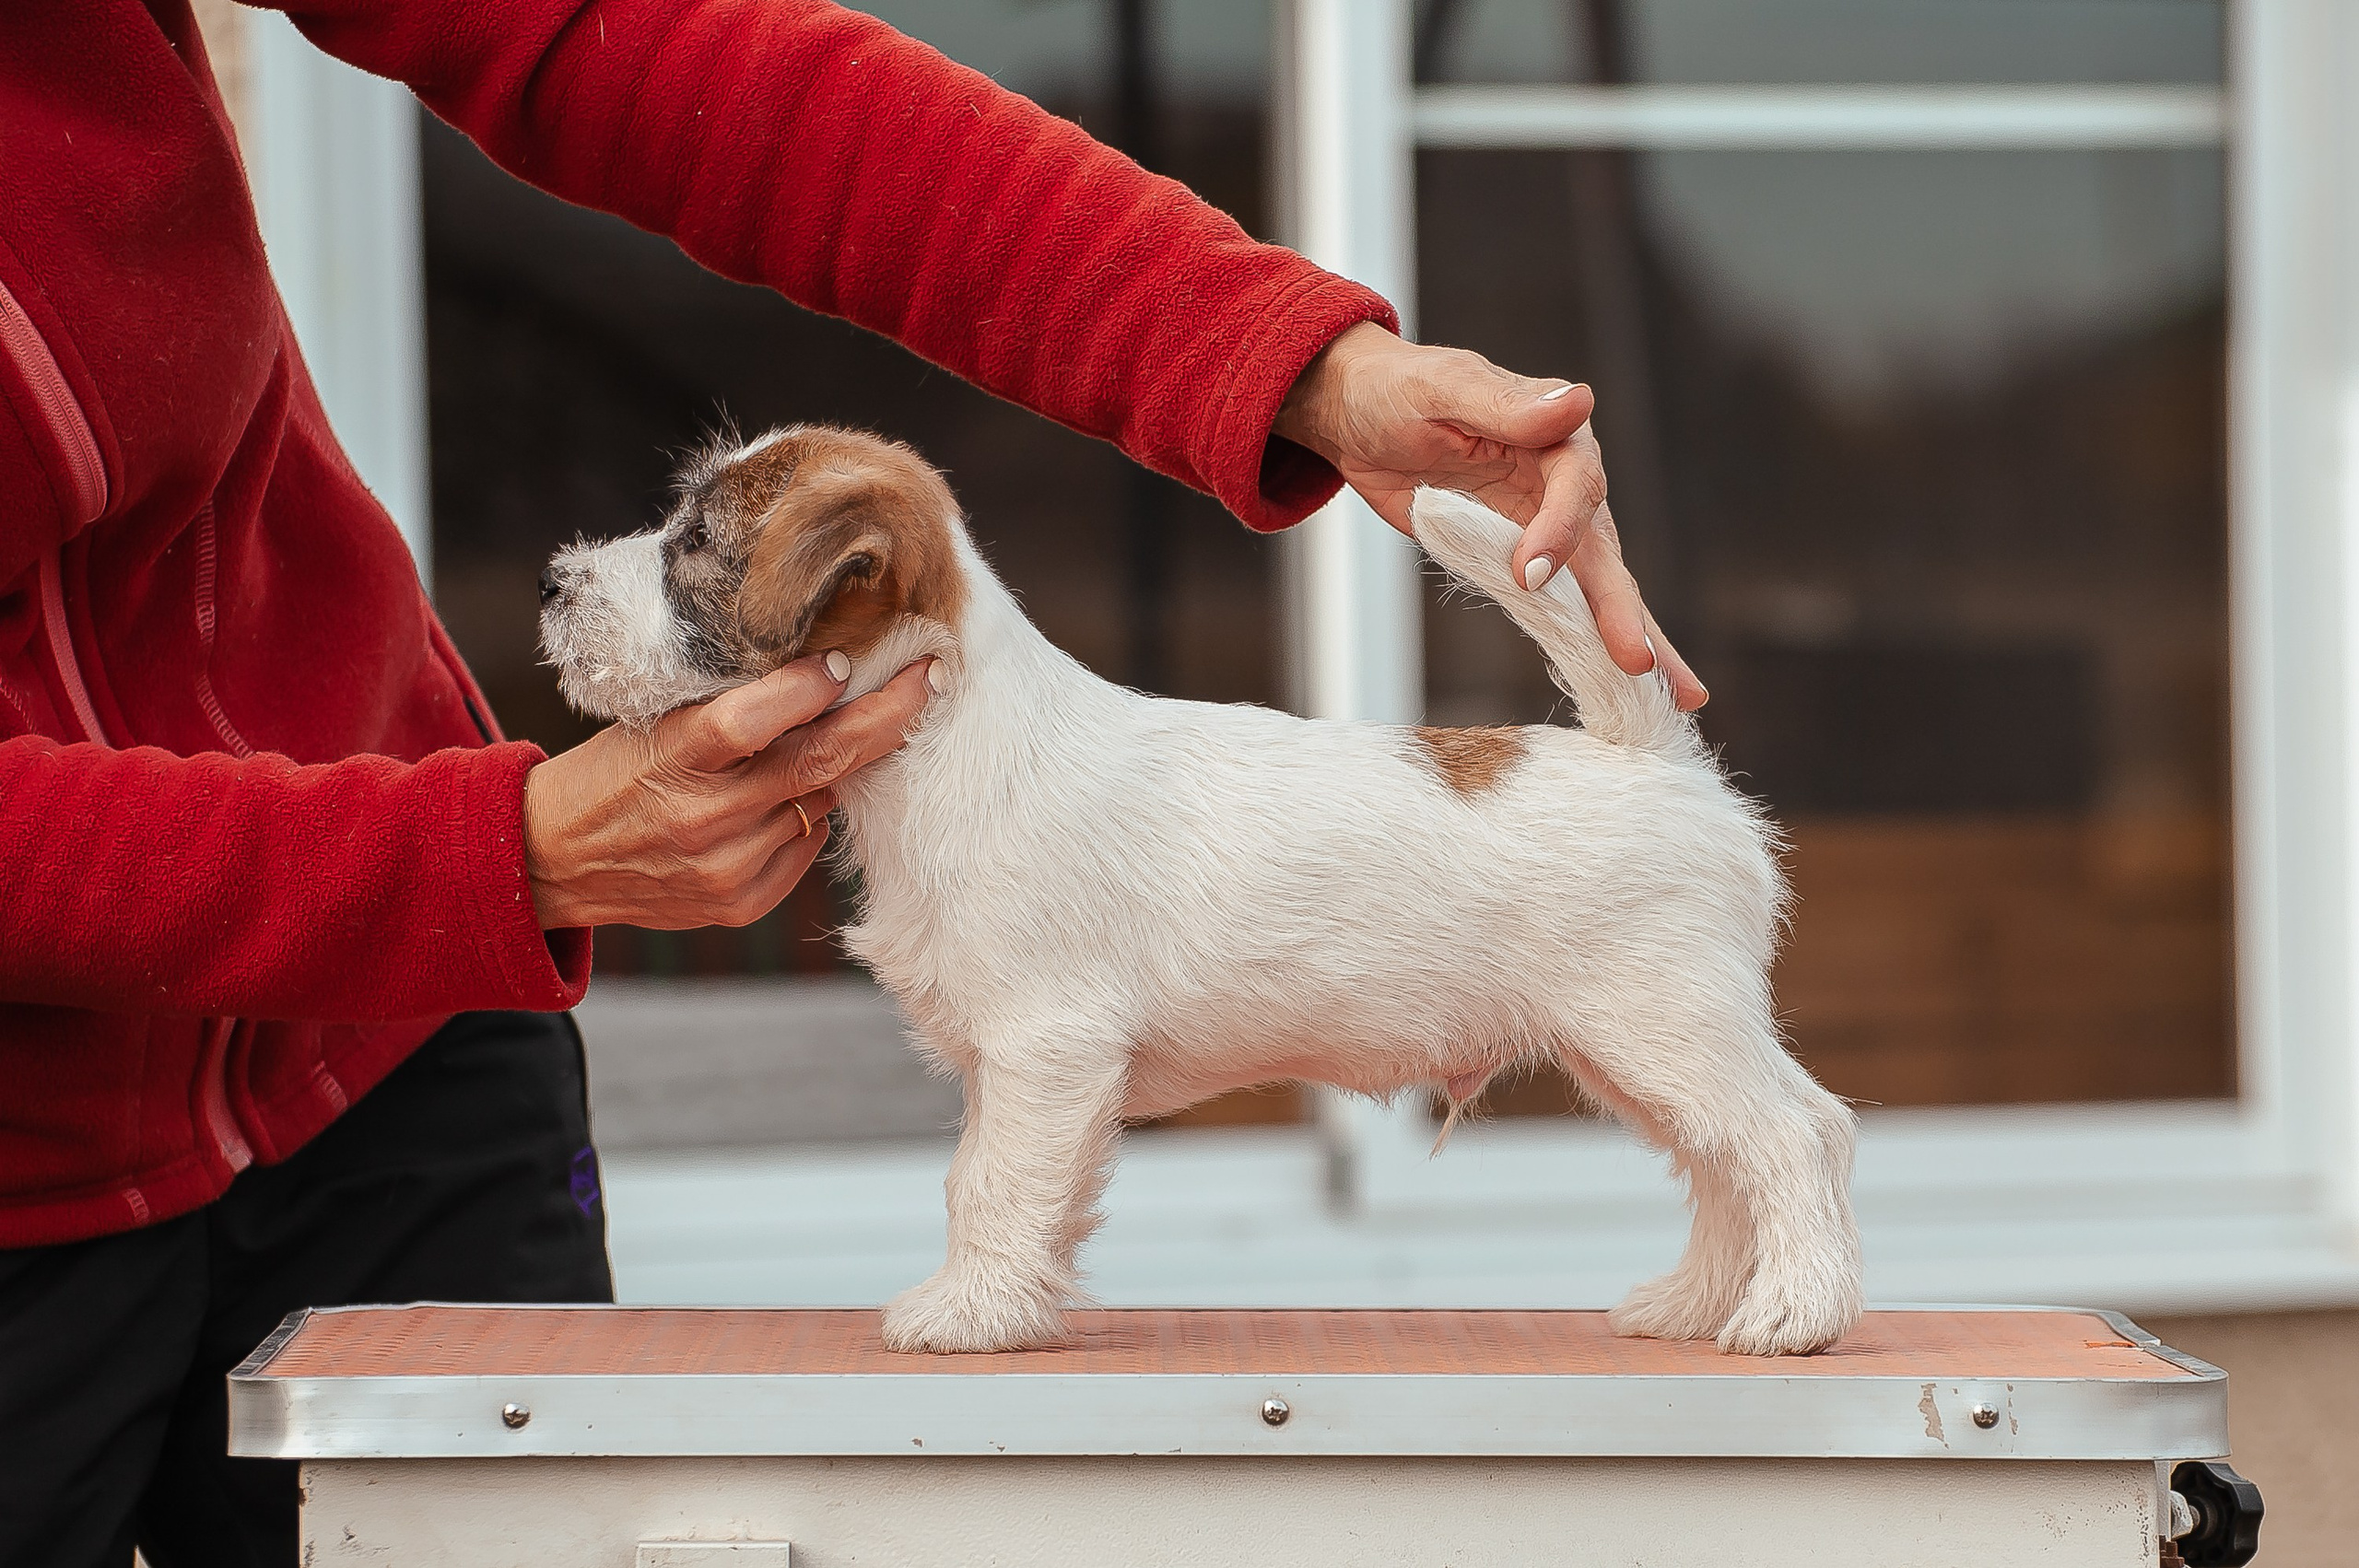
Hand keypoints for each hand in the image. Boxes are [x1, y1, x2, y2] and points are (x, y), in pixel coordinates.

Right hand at [523, 654, 937, 929]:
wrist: (554, 860)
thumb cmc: (612, 772)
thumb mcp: (651, 722)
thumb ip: (729, 705)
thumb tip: (823, 672)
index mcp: (673, 757)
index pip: (754, 717)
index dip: (810, 688)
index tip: (847, 660)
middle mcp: (704, 817)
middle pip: (819, 763)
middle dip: (886, 718)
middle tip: (929, 679)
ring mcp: (727, 867)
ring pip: (820, 802)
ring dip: (839, 767)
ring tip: (838, 736)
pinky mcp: (740, 902)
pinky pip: (805, 846)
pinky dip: (807, 814)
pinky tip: (783, 800)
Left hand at [1275, 322, 1705, 708]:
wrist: (1363, 418)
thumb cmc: (1399, 390)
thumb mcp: (1441, 387)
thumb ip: (1505, 404)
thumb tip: (1575, 402)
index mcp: (1556, 434)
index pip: (1577, 486)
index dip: (1559, 530)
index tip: (1530, 573)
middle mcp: (1566, 484)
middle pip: (1603, 550)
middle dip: (1623, 609)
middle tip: (1642, 662)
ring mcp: (1550, 527)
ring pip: (1599, 587)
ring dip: (1636, 638)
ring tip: (1675, 695)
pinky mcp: (1524, 561)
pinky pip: (1563, 605)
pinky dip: (1593, 644)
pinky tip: (1629, 685)